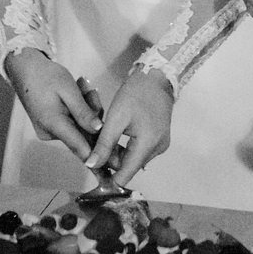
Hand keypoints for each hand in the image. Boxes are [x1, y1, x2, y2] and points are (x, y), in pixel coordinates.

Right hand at [2, 52, 99, 151]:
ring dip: (86, 108)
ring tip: (82, 85)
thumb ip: (83, 112)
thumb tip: (99, 131)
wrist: (24, 68)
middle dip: (93, 114)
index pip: (80, 146)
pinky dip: (78, 109)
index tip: (115, 164)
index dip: (98, 156)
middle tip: (91, 90)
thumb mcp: (68, 89)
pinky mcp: (50, 126)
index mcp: (53, 124)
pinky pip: (72, 122)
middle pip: (83, 133)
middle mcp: (50, 133)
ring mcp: (49, 131)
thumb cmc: (46, 75)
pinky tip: (78, 91)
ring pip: (79, 126)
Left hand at [87, 67, 172, 182]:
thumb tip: (91, 165)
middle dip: (111, 160)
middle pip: (129, 166)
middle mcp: (157, 150)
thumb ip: (104, 144)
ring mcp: (160, 145)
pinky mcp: (159, 139)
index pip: (126, 175)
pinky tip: (116, 136)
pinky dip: (127, 146)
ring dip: (118, 152)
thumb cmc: (136, 94)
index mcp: (148, 145)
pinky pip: (139, 150)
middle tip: (94, 146)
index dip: (109, 177)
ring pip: (133, 158)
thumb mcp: (116, 117)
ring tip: (103, 138)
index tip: (93, 170)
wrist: (157, 76)